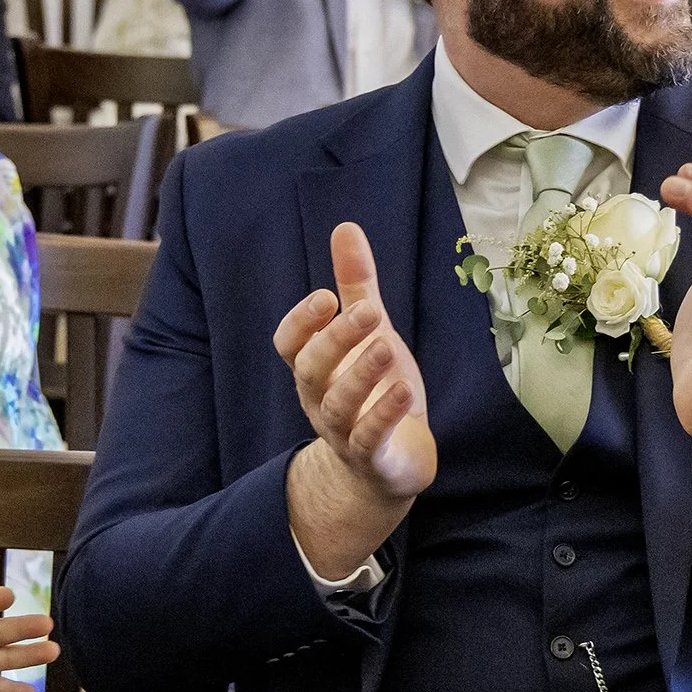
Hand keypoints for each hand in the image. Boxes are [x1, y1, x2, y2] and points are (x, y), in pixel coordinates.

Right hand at [276, 223, 435, 578]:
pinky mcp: (371, 457)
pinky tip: (402, 390)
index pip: (289, 344)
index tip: (325, 296)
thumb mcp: (370, 332)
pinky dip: (383, 414)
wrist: (390, 463)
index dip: (301, 323)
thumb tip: (345, 227)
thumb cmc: (374, 389)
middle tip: (367, 311)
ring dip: (361, 375)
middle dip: (336, 340)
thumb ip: (357, 285)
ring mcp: (342, 431)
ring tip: (385, 347)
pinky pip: (369, 438)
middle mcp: (319, 399)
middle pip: (312, 370)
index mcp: (314, 368)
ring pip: (339, 405)